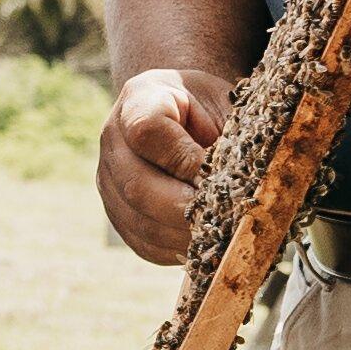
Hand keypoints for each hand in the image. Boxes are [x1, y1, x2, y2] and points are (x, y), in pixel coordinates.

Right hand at [98, 70, 229, 267]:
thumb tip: (241, 183)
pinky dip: (179, 249)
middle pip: (137, 186)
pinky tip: (207, 241)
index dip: (185, 159)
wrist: (186, 114)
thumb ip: (228, 136)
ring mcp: (109, 182)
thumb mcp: (223, 103)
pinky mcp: (119, 215)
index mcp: (139, 99)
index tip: (220, 174)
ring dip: (186, 234)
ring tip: (223, 234)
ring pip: (141, 222)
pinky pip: (145, 244)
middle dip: (188, 208)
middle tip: (227, 218)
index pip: (147, 132)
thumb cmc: (212, 107)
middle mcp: (112, 141)